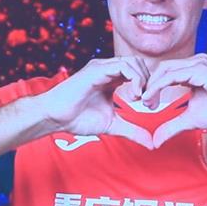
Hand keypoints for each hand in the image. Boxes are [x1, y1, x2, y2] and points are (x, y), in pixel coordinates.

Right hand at [29, 57, 152, 142]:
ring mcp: (103, 67)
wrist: (55, 117)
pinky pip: (123, 66)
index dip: (149, 86)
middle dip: (150, 81)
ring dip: (143, 80)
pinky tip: (133, 96)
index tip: (150, 105)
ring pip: (133, 62)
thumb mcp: (112, 125)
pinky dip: (135, 79)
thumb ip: (132, 131)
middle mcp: (108, 69)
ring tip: (140, 99)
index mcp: (112, 78)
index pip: (139, 71)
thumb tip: (151, 143)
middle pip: (139, 63)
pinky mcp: (97, 69)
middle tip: (148, 102)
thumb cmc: (78, 118)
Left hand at [143, 54, 206, 145]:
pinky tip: (153, 98)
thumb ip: (172, 126)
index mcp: (194, 69)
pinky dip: (160, 86)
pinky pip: (173, 75)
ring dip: (152, 86)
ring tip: (146, 101)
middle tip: (142, 102)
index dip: (153, 85)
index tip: (145, 102)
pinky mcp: (201, 69)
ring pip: (166, 70)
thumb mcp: (191, 119)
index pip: (166, 71)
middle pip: (163, 67)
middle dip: (150, 84)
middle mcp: (196, 62)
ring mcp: (199, 63)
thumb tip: (156, 141)